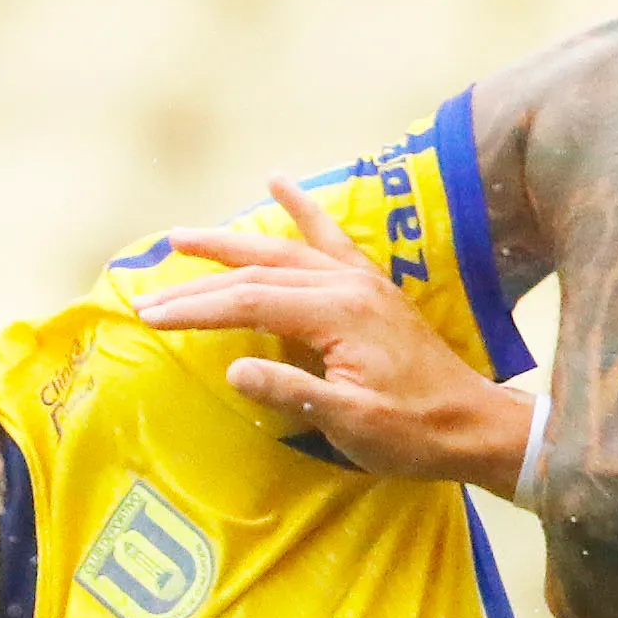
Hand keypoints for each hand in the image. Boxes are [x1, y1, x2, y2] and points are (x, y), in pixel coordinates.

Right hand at [132, 178, 539, 486]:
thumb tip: (233, 369)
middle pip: (258, 271)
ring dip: (231, 243)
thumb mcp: (349, 423)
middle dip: (199, 279)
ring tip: (185, 238)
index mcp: (337, 314)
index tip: (150, 317)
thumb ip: (291, 392)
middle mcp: (347, 285)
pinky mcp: (370, 288)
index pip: (249, 302)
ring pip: (283, 251)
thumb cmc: (412, 434)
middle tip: (146, 289)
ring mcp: (360, 281)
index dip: (195, 309)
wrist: (471, 425)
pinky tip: (279, 183)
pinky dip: (301, 210)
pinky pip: (328, 238)